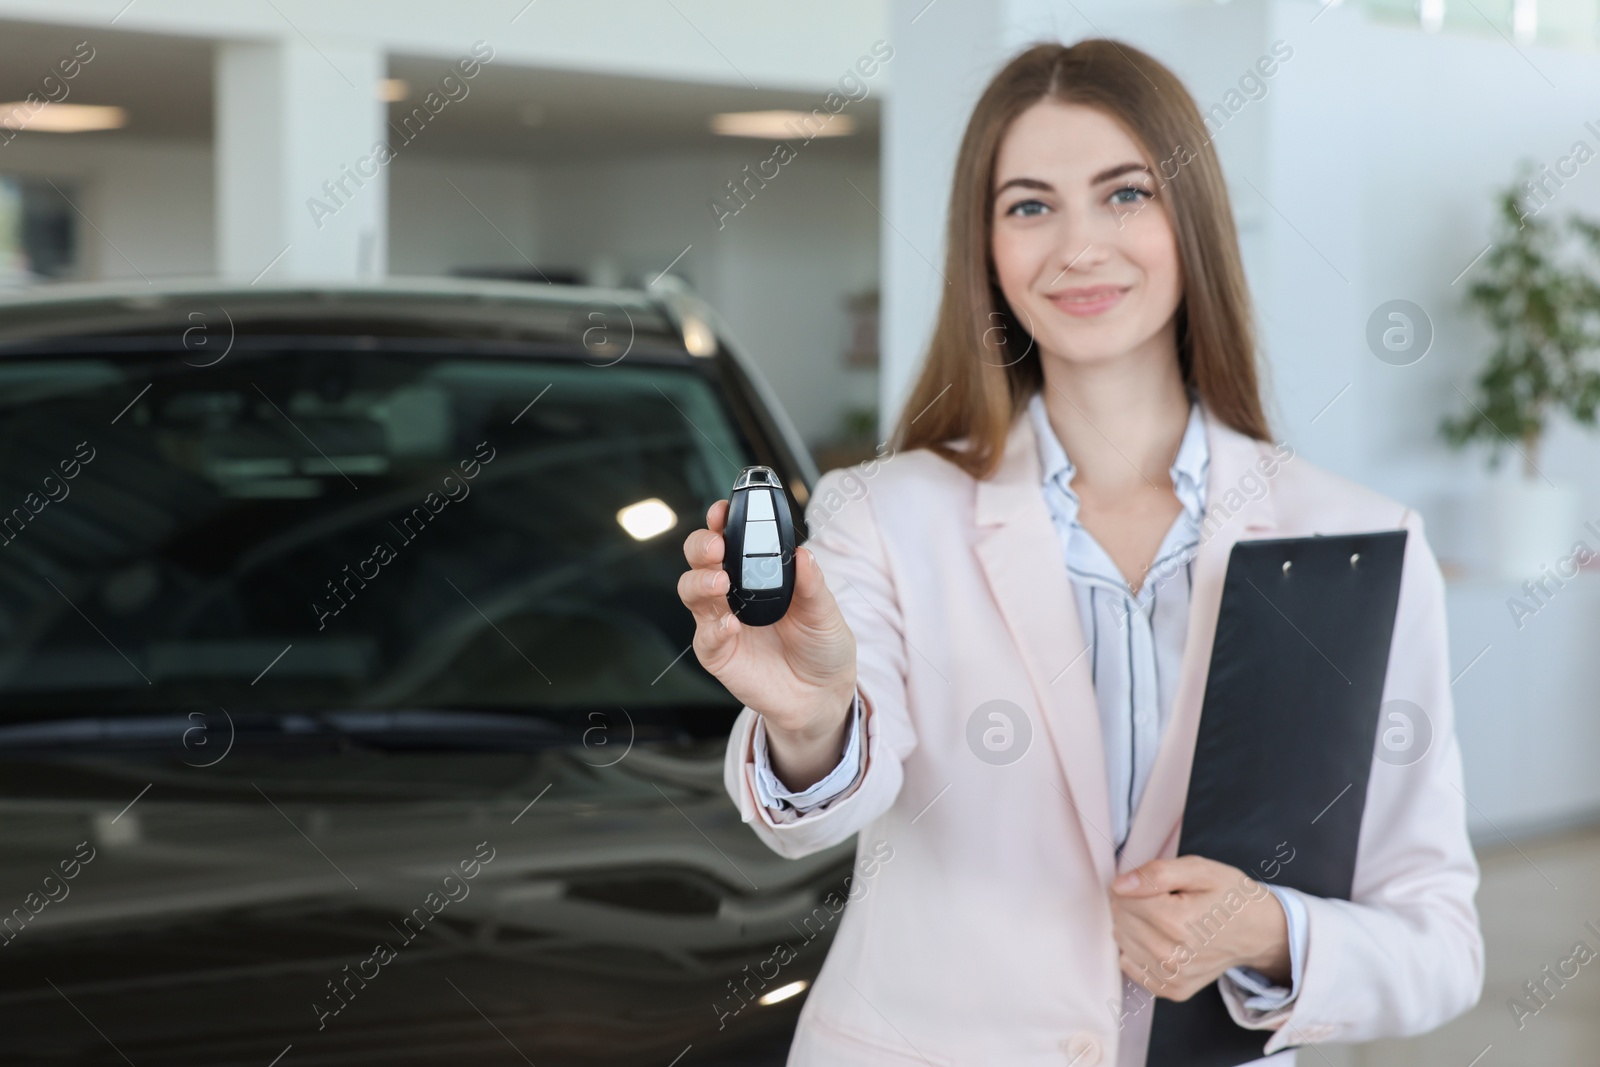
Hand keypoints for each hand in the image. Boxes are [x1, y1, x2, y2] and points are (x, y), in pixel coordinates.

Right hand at [677, 500, 857, 788]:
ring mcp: (720, 620)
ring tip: (721, 582)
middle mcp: (733, 591)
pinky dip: (713, 627)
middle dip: (702, 545)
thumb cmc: (820, 645)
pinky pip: (704, 636)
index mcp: (757, 571)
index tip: (724, 510)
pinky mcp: (717, 652)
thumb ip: (812, 583)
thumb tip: (804, 552)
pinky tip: (730, 625)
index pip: (731, 537)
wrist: (821, 695)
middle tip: (717, 546)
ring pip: (691, 590)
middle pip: (700, 558)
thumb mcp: (825, 611)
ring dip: (700, 581)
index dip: (723, 520)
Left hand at [1108, 855, 1289, 1001]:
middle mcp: (1172, 956)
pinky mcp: (1173, 990)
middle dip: (1134, 904)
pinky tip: (1162, 939)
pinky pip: (1131, 965)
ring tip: (1166, 919)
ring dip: (1135, 926)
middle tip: (1164, 900)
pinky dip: (1139, 949)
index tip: (1157, 885)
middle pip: (1120, 920)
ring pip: (1122, 941)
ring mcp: (1173, 977)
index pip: (1122, 898)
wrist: (1258, 932)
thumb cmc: (1230, 896)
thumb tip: (1119, 886)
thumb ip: (1156, 873)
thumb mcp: (1199, 870)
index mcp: (1177, 922)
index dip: (1134, 884)